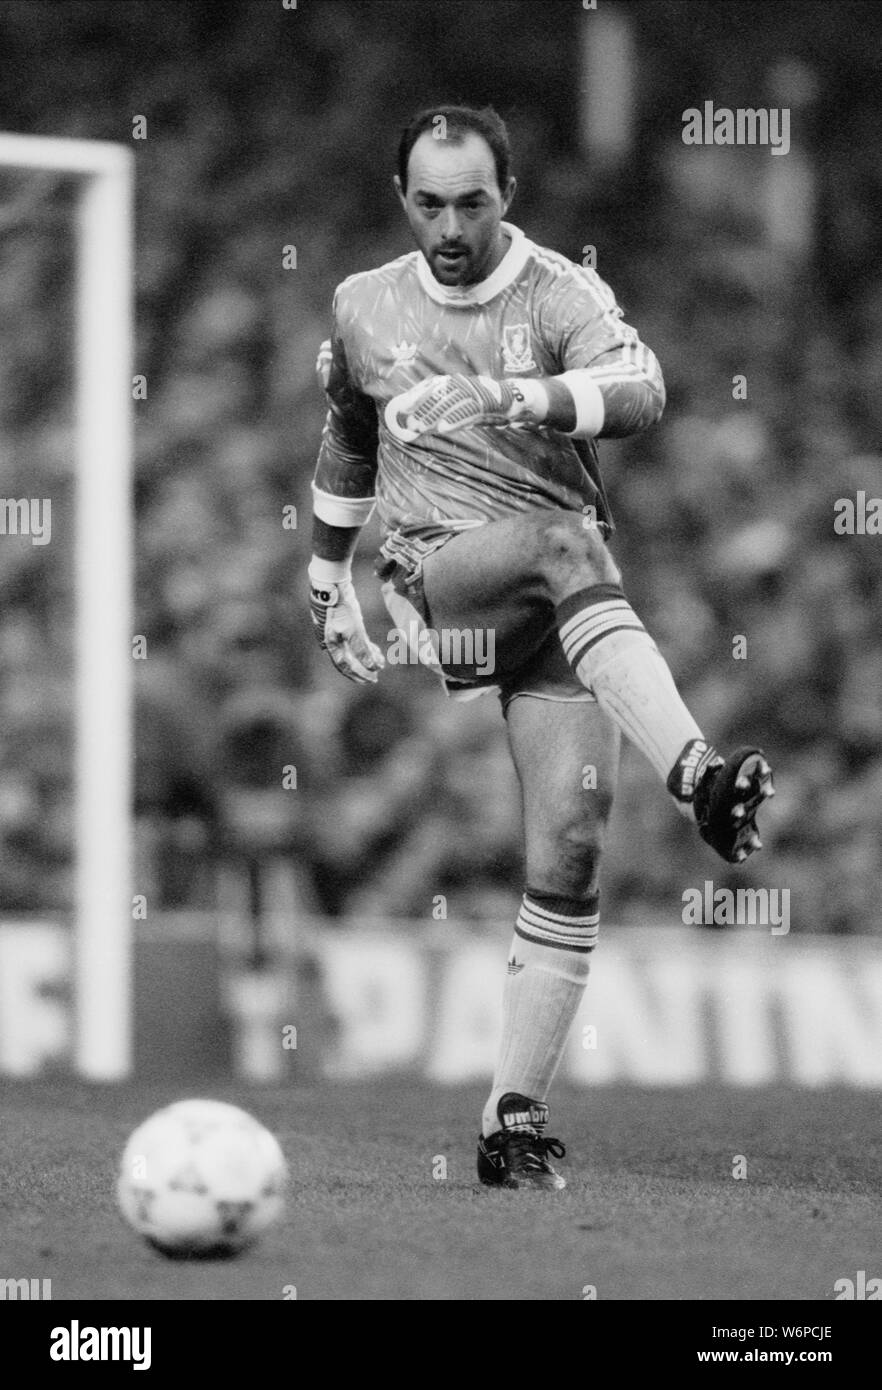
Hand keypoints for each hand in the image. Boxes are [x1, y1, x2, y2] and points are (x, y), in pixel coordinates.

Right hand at [309, 577, 384, 683]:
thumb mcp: (352, 629)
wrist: (331, 583)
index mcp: (331, 644)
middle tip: (375, 676)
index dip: (358, 674)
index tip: (372, 679)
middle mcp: (332, 640)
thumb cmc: (340, 606)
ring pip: (352, 649)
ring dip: (366, 657)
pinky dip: (364, 645)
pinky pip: (354, 639)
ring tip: (380, 661)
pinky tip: (374, 649)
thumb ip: (361, 649)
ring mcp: (337, 631)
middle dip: (362, 668)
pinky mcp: (344, 621)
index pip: (345, 666)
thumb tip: (372, 668)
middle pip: (348, 660)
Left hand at [384, 374, 536, 441]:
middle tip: (409, 423)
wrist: (511, 398)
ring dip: (434, 417)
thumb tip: (421, 417)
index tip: (403, 408)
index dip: (417, 397)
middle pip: (438, 396)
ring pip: (450, 405)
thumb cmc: (482, 402)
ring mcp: (473, 394)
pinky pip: (466, 414)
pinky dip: (454, 421)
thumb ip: (443, 406)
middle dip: (422, 410)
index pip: (432, 387)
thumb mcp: (460, 402)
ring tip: (421, 428)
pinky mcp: (484, 405)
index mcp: (455, 382)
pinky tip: (443, 429)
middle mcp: (463, 385)